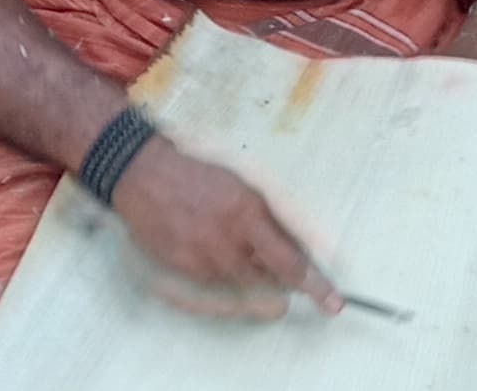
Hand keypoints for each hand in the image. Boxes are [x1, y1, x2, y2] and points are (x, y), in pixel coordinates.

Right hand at [107, 143, 341, 319]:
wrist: (143, 174)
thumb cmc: (195, 175)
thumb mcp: (241, 187)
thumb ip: (269, 219)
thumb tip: (296, 248)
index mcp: (248, 212)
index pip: (291, 261)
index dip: (315, 285)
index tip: (332, 303)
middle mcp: (229, 238)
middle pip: (271, 280)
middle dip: (289, 286)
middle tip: (303, 289)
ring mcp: (205, 256)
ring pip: (245, 286)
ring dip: (255, 277)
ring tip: (241, 250)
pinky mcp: (184, 268)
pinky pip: (216, 285)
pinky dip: (225, 275)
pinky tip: (216, 252)